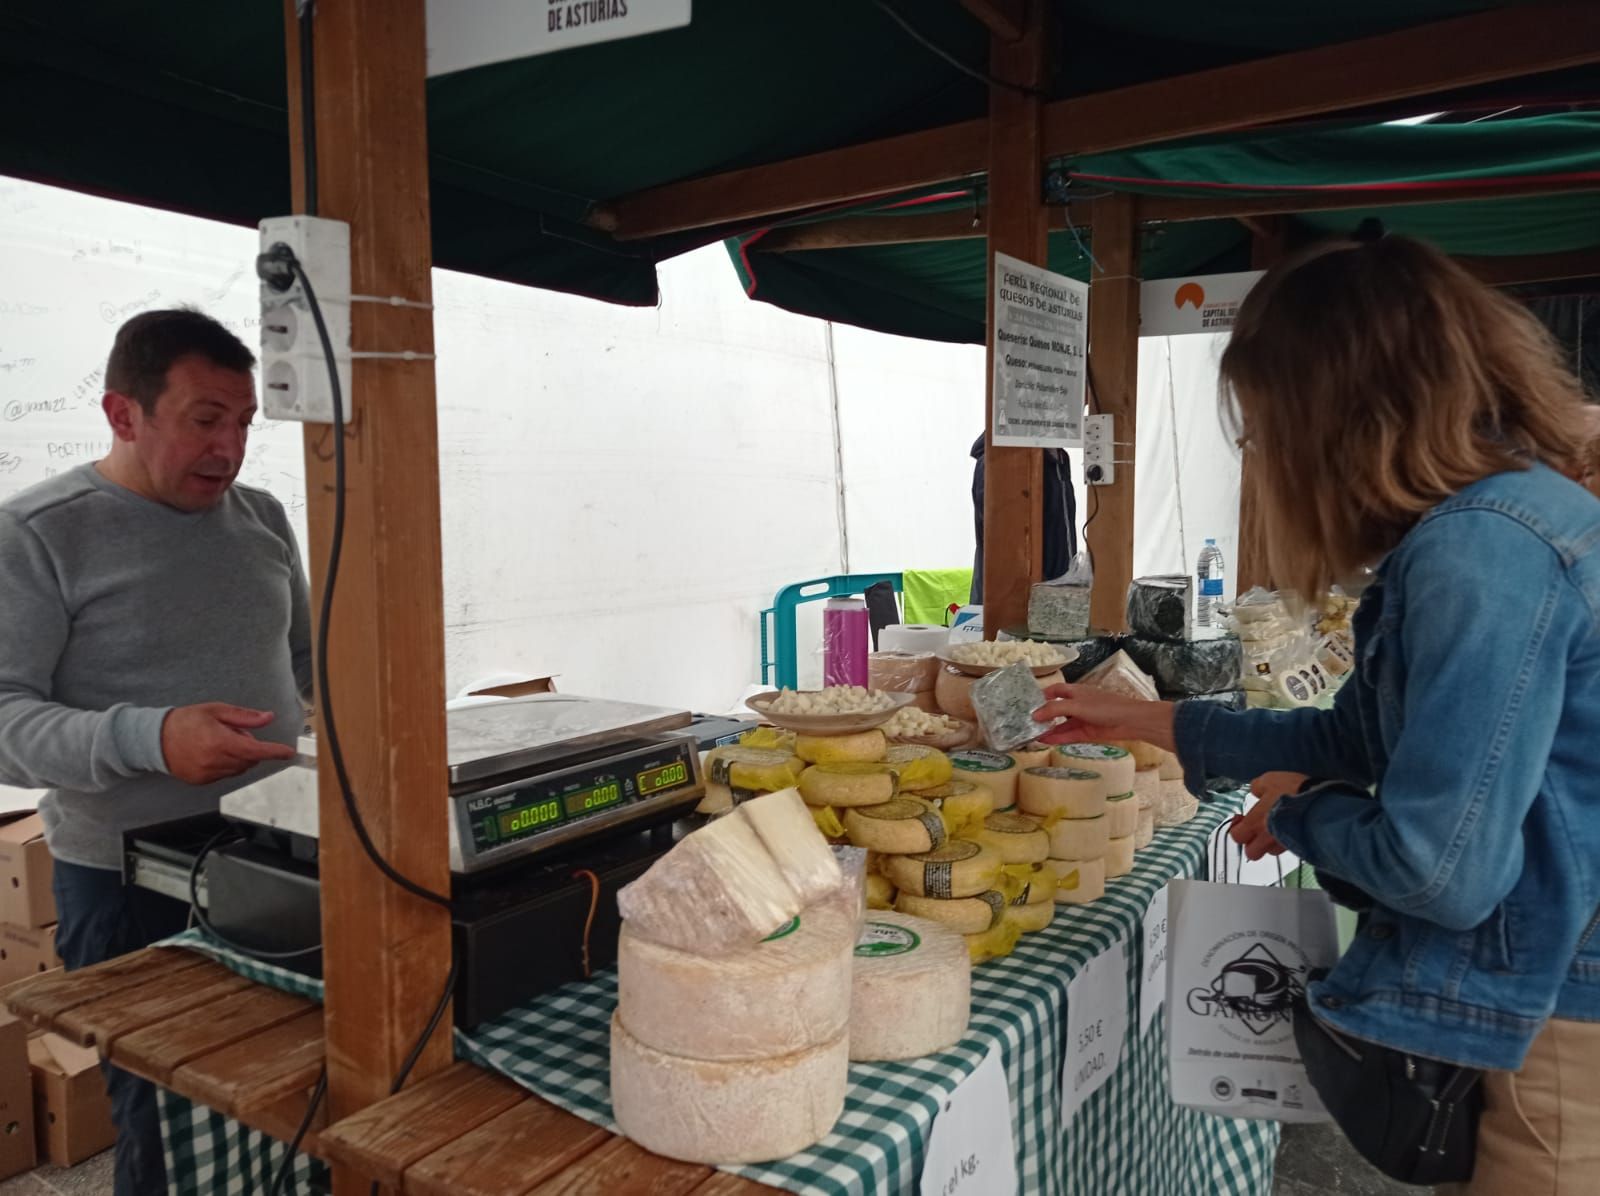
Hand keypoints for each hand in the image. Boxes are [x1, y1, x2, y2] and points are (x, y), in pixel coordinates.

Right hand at [160, 704, 295, 784]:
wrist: (156, 739)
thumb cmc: (186, 721)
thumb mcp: (216, 710)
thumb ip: (244, 717)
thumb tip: (268, 718)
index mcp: (219, 741)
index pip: (255, 751)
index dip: (274, 752)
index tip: (288, 752)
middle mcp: (214, 761)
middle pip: (249, 760)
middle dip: (250, 747)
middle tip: (234, 733)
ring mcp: (207, 773)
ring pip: (239, 769)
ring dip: (239, 757)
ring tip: (220, 742)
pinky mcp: (202, 781)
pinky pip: (226, 775)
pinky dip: (228, 765)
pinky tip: (212, 753)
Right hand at [1031, 684, 1175, 751]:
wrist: (1130, 721)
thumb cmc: (1104, 706)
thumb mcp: (1076, 705)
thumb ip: (1054, 709)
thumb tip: (1034, 715)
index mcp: (1076, 691)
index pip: (1055, 690)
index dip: (1043, 695)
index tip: (1027, 702)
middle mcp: (1078, 704)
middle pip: (1057, 709)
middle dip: (1043, 715)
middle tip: (1026, 723)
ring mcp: (1082, 719)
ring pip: (1061, 725)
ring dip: (1048, 729)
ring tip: (1031, 735)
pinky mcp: (1087, 733)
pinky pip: (1068, 735)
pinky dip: (1057, 738)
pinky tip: (1045, 741)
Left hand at [1229, 772, 1306, 859]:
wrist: (1322, 805)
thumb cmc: (1292, 792)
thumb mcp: (1270, 780)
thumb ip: (1258, 787)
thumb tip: (1255, 790)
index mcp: (1255, 823)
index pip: (1237, 837)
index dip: (1238, 830)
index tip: (1243, 820)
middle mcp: (1267, 838)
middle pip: (1252, 853)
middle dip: (1253, 843)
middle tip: (1259, 829)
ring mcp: (1284, 845)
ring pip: (1272, 851)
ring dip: (1272, 842)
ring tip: (1280, 827)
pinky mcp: (1300, 847)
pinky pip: (1289, 848)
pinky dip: (1289, 841)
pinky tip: (1294, 827)